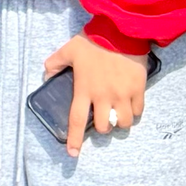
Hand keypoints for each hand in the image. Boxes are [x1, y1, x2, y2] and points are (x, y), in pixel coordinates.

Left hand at [44, 32, 148, 156]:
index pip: (76, 120)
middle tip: (103, 119)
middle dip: (102, 128)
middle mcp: (103, 97)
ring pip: (123, 123)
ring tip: (118, 114)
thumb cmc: (93, 41)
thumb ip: (55, 64)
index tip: (73, 154)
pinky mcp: (139, 89)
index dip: (74, 139)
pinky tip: (131, 104)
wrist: (121, 31)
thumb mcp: (68, 50)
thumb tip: (46, 74)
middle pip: (102, 127)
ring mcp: (122, 95)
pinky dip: (134, 111)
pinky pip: (138, 111)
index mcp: (84, 90)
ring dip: (120, 123)